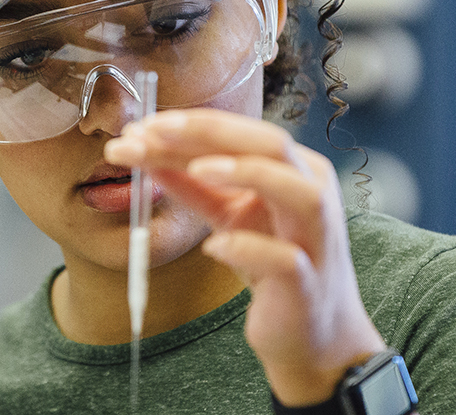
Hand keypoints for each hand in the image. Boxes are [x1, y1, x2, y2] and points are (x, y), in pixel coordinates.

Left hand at [105, 108, 384, 405]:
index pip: (244, 134)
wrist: (312, 331)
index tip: (140, 126)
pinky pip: (285, 261)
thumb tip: (145, 152)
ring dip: (247, 173)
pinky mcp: (307, 283)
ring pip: (298, 192)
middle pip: (273, 145)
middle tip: (152, 130)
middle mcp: (313, 194)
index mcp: (296, 170)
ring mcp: (315, 239)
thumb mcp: (229, 216)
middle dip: (212, 132)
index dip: (192, 124)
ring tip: (196, 168)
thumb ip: (195, 186)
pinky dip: (249, 249)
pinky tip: (214, 247)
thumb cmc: (272, 264)